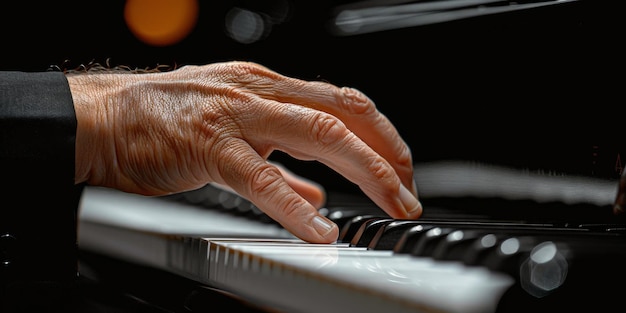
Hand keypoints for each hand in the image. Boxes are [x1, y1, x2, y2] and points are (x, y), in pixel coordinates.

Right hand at [68, 61, 421, 242]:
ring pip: (319, 133)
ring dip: (365, 172)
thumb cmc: (164, 123)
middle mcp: (259, 92)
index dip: (381, 135)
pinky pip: (261, 176)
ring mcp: (236, 114)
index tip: (401, 169)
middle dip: (387, 155)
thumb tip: (317, 197)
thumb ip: (281, 166)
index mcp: (267, 87)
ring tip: (390, 205)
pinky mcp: (208, 144)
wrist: (103, 118)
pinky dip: (296, 206)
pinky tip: (320, 230)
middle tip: (408, 193)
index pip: (343, 103)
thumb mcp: (235, 136)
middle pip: (343, 115)